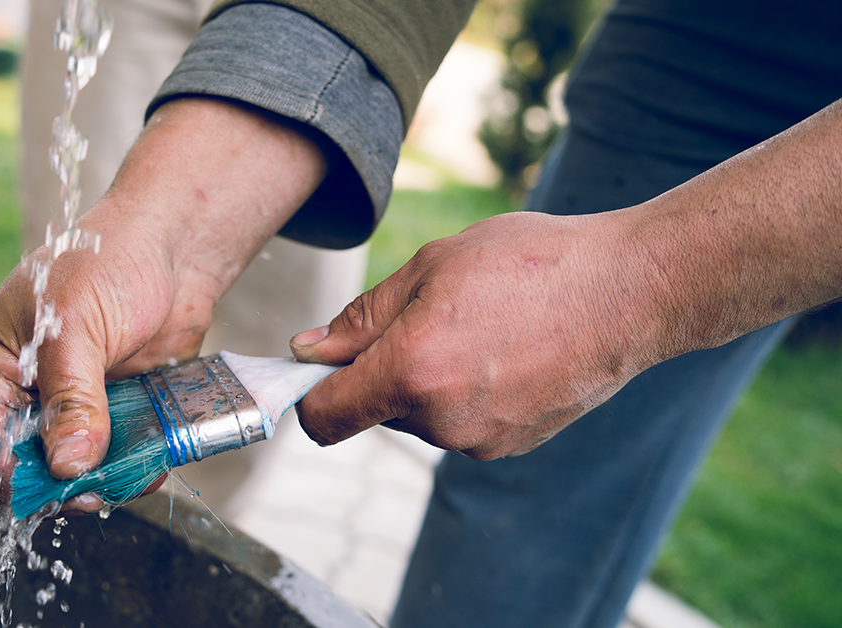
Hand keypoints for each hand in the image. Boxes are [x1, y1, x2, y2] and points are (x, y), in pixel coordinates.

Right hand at [0, 224, 204, 509]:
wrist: (175, 247)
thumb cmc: (108, 260)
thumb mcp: (78, 325)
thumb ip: (72, 396)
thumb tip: (67, 462)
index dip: (3, 465)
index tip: (37, 484)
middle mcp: (25, 393)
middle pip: (25, 463)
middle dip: (55, 483)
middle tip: (87, 490)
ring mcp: (71, 408)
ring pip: (74, 471)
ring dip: (99, 481)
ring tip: (123, 477)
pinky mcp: (115, 417)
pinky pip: (118, 459)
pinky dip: (133, 469)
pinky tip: (150, 465)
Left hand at [292, 100, 841, 459]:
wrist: (632, 290)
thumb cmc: (532, 262)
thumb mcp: (432, 266)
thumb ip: (362, 318)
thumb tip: (307, 351)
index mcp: (411, 371)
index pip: (324, 418)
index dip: (308, 395)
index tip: (316, 369)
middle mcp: (441, 420)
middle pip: (374, 409)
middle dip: (382, 370)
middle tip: (431, 313)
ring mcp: (480, 441)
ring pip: (419, 415)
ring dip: (426, 380)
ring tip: (480, 327)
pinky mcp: (512, 447)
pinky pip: (459, 424)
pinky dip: (464, 394)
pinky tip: (505, 352)